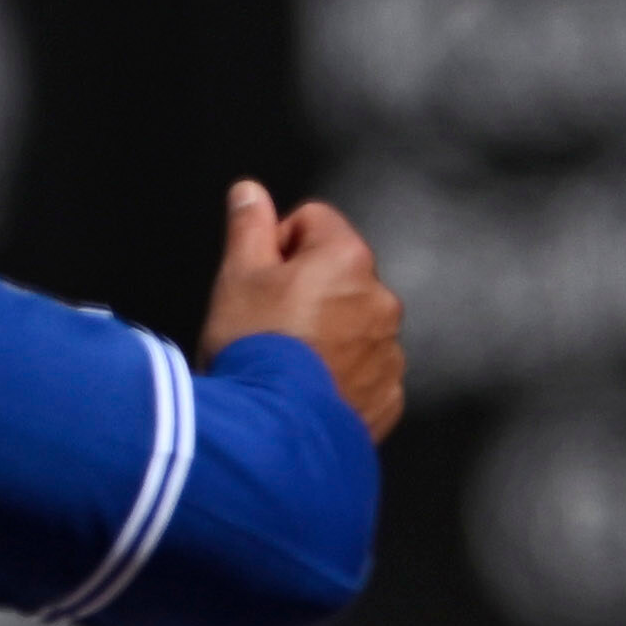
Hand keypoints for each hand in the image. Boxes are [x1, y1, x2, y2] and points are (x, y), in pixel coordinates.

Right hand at [201, 179, 403, 439]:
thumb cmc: (253, 347)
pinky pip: (364, 373)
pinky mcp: (387, 397)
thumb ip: (248, 226)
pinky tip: (304, 390)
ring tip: (284, 363)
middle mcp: (381, 300)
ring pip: (353, 325)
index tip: (257, 280)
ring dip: (325, 334)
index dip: (276, 246)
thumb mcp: (236, 275)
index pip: (312, 221)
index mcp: (347, 259)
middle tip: (265, 324)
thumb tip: (250, 192)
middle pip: (337, 275)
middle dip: (305, 291)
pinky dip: (340, 377)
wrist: (270, 433)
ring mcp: (389, 353)